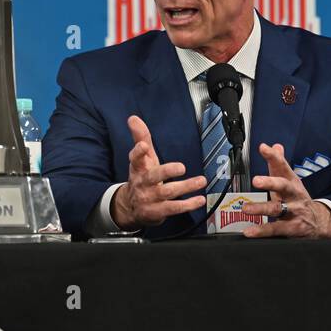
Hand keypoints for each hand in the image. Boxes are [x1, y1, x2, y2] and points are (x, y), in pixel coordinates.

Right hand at [111, 115, 206, 230]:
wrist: (130, 207)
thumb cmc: (141, 177)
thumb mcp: (141, 158)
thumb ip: (140, 137)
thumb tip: (133, 118)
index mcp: (138, 168)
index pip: (135, 158)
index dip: (138, 152)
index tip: (144, 145)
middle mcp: (143, 183)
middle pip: (153, 177)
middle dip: (167, 172)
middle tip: (181, 167)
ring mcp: (149, 198)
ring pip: (167, 192)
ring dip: (185, 187)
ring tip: (201, 180)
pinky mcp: (157, 212)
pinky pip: (173, 208)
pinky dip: (187, 204)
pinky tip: (199, 200)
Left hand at [241, 143, 330, 238]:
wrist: (319, 222)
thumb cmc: (298, 199)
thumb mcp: (291, 181)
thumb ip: (280, 165)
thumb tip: (276, 146)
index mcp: (292, 182)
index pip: (283, 166)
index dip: (274, 157)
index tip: (263, 148)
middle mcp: (294, 195)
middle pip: (283, 186)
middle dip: (270, 182)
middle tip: (256, 180)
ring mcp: (295, 212)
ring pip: (278, 209)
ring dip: (261, 208)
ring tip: (246, 209)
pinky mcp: (293, 228)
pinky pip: (277, 229)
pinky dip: (262, 231)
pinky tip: (250, 231)